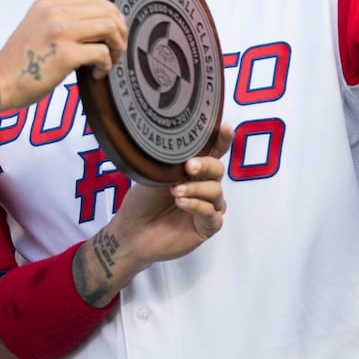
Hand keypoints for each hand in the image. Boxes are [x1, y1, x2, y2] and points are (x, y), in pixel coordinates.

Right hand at [0, 0, 126, 110]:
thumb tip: (95, 25)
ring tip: (111, 60)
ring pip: (109, 27)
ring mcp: (60, 32)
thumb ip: (60, 20)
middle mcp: (54, 13)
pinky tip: (96, 74)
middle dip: (119, 30)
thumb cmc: (20, 62)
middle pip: (106, 10)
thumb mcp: (36, 27)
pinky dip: (106, 65)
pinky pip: (101, 53)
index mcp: (48, 5)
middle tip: (116, 49)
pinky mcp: (65, 55)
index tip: (113, 31)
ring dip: (117, 46)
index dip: (110, 14)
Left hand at [71, 124, 232, 306]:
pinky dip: (197, 206)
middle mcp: (203, 187)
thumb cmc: (142, 202)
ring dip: (196, 189)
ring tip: (175, 192)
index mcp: (193, 172)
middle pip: (218, 170)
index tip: (225, 128)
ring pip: (216, 192)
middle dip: (206, 165)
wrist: (132, 230)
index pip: (213, 153)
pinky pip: (212, 214)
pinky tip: (182, 203)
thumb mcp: (155, 175)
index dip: (222, 140)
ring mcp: (207, 207)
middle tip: (189, 167)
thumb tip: (186, 150)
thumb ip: (174, 163)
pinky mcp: (207, 227)